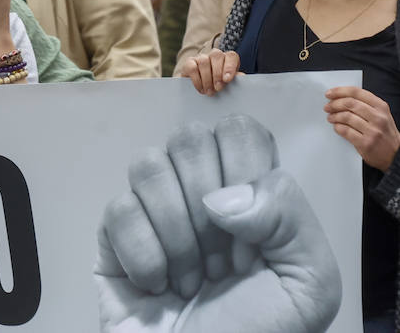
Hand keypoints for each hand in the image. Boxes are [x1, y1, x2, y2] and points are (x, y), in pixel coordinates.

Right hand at [94, 114, 340, 332]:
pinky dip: (145, 256)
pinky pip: (118, 210)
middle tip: (221, 260)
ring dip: (177, 233)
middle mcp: (198, 194)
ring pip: (147, 165)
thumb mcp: (308, 285)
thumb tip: (219, 197)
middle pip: (188, 138)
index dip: (243, 170)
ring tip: (189, 279)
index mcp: (251, 196)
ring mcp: (150, 212)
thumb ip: (289, 218)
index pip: (239, 131)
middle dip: (207, 206)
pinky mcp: (110, 237)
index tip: (252, 232)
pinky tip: (157, 287)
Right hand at [177, 49, 239, 95]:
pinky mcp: (189, 63)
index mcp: (227, 59)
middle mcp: (214, 56)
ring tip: (209, 92)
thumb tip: (242, 77)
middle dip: (217, 74)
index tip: (227, 80)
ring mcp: (201, 57)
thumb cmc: (218, 86)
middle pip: (216, 56)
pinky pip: (192, 67)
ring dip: (207, 79)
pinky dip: (197, 80)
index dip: (230, 66)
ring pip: (204, 61)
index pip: (231, 56)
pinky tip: (200, 88)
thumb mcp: (228, 85)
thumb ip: (235, 80)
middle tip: (218, 88)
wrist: (200, 90)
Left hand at [325, 85, 399, 170]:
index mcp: (381, 107)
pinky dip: (338, 127)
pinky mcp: (366, 143)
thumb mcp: (382, 114)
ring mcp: (373, 131)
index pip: (356, 92)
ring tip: (331, 117)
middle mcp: (378, 117)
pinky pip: (345, 131)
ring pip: (346, 117)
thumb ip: (366, 104)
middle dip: (334, 104)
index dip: (340, 91)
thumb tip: (341, 97)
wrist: (395, 154)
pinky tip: (337, 127)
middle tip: (327, 107)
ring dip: (334, 116)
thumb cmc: (385, 133)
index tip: (329, 93)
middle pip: (349, 104)